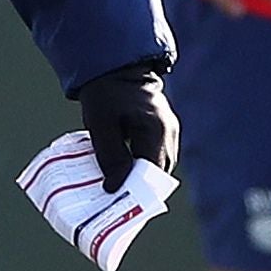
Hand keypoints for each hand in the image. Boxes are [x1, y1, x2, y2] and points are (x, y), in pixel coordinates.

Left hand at [75, 63, 179, 189]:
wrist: (115, 67)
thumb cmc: (106, 93)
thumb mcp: (101, 125)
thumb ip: (110, 156)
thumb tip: (115, 188)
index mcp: (156, 130)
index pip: (152, 172)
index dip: (136, 191)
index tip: (117, 203)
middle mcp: (169, 132)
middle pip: (158, 173)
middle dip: (138, 188)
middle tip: (115, 201)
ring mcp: (169, 131)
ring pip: (158, 166)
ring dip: (140, 177)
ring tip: (118, 188)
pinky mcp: (163, 130)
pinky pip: (155, 156)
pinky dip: (141, 166)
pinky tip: (123, 171)